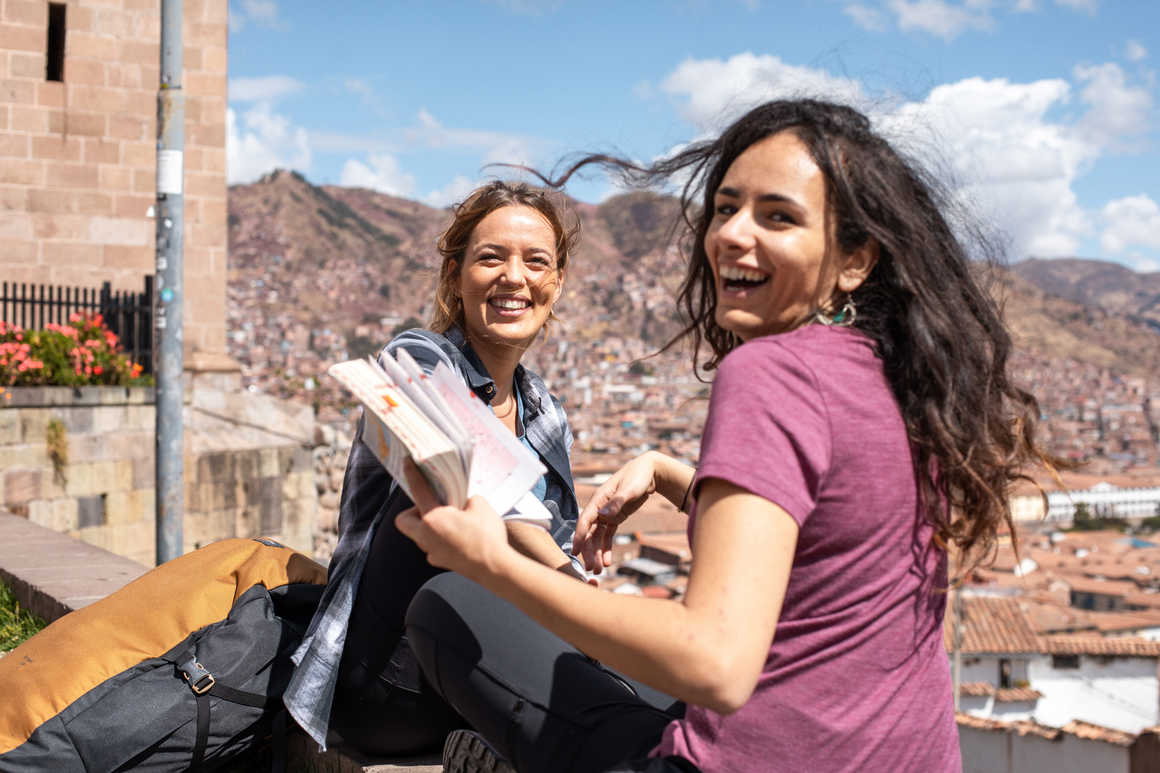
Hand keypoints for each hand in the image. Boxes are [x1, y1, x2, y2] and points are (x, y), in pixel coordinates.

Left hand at [395, 459, 509, 579]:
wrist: (494, 567)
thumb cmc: (486, 536)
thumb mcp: (480, 505)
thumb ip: (466, 499)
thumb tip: (463, 502)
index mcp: (433, 518)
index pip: (418, 490)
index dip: (412, 474)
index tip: (407, 463)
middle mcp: (426, 536)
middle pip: (404, 521)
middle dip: (412, 511)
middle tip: (431, 506)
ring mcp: (431, 551)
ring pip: (419, 535)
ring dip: (429, 525)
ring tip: (450, 520)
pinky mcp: (441, 561)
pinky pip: (434, 546)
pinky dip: (441, 539)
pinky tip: (458, 537)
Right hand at [573, 453, 658, 573]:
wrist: (649, 471)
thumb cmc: (638, 476)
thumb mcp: (630, 489)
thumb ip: (616, 502)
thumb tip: (602, 515)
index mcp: (598, 500)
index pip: (584, 521)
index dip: (579, 537)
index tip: (574, 552)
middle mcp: (599, 508)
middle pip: (589, 533)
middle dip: (589, 551)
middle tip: (592, 569)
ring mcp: (606, 514)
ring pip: (597, 537)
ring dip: (597, 553)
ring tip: (599, 570)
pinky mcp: (615, 518)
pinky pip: (607, 536)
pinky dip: (606, 548)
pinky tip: (607, 561)